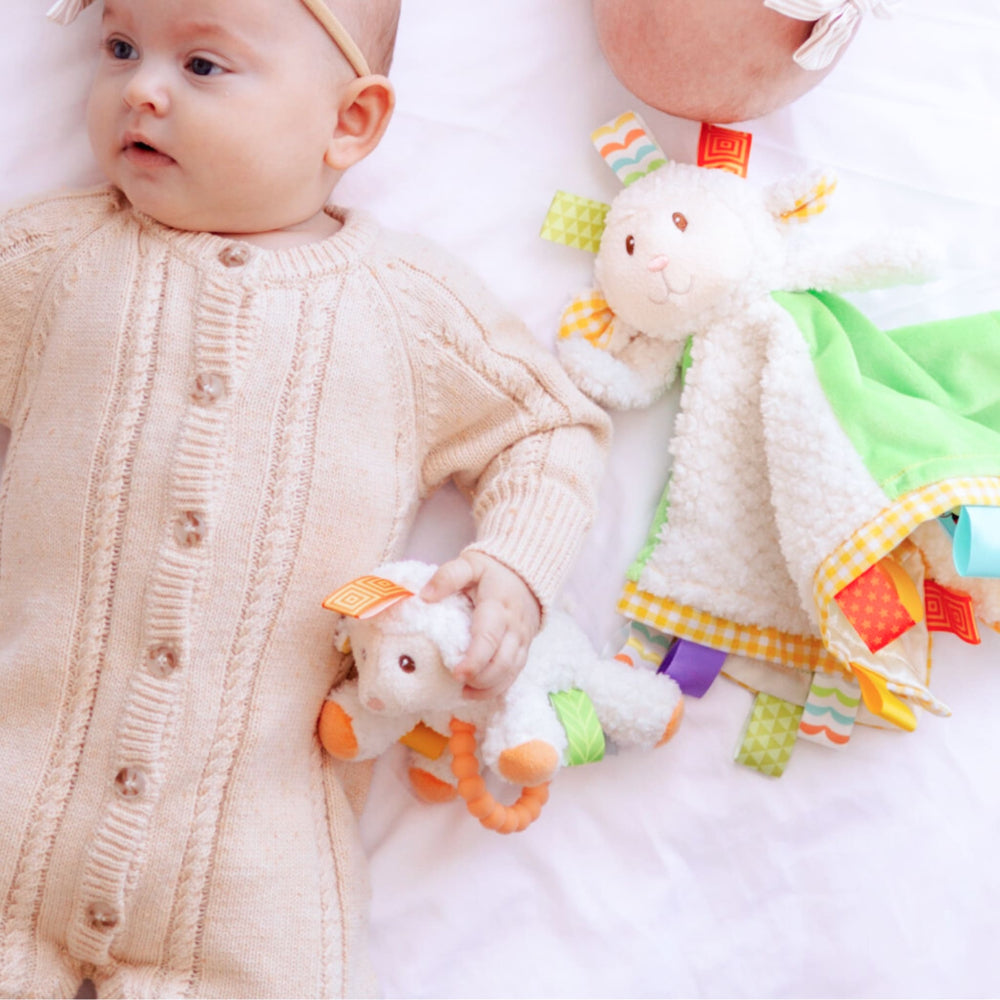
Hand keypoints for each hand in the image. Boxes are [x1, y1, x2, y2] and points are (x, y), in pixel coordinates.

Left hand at [421, 551, 540, 700]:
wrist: (526, 574)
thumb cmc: (492, 571)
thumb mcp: (469, 564)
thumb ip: (448, 576)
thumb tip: (425, 596)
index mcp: (498, 605)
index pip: (489, 637)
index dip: (474, 659)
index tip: (456, 674)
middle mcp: (514, 626)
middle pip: (502, 662)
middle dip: (480, 680)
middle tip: (456, 684)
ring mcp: (522, 640)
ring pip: (510, 672)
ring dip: (488, 688)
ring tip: (463, 692)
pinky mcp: (524, 649)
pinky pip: (514, 674)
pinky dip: (496, 688)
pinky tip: (475, 693)